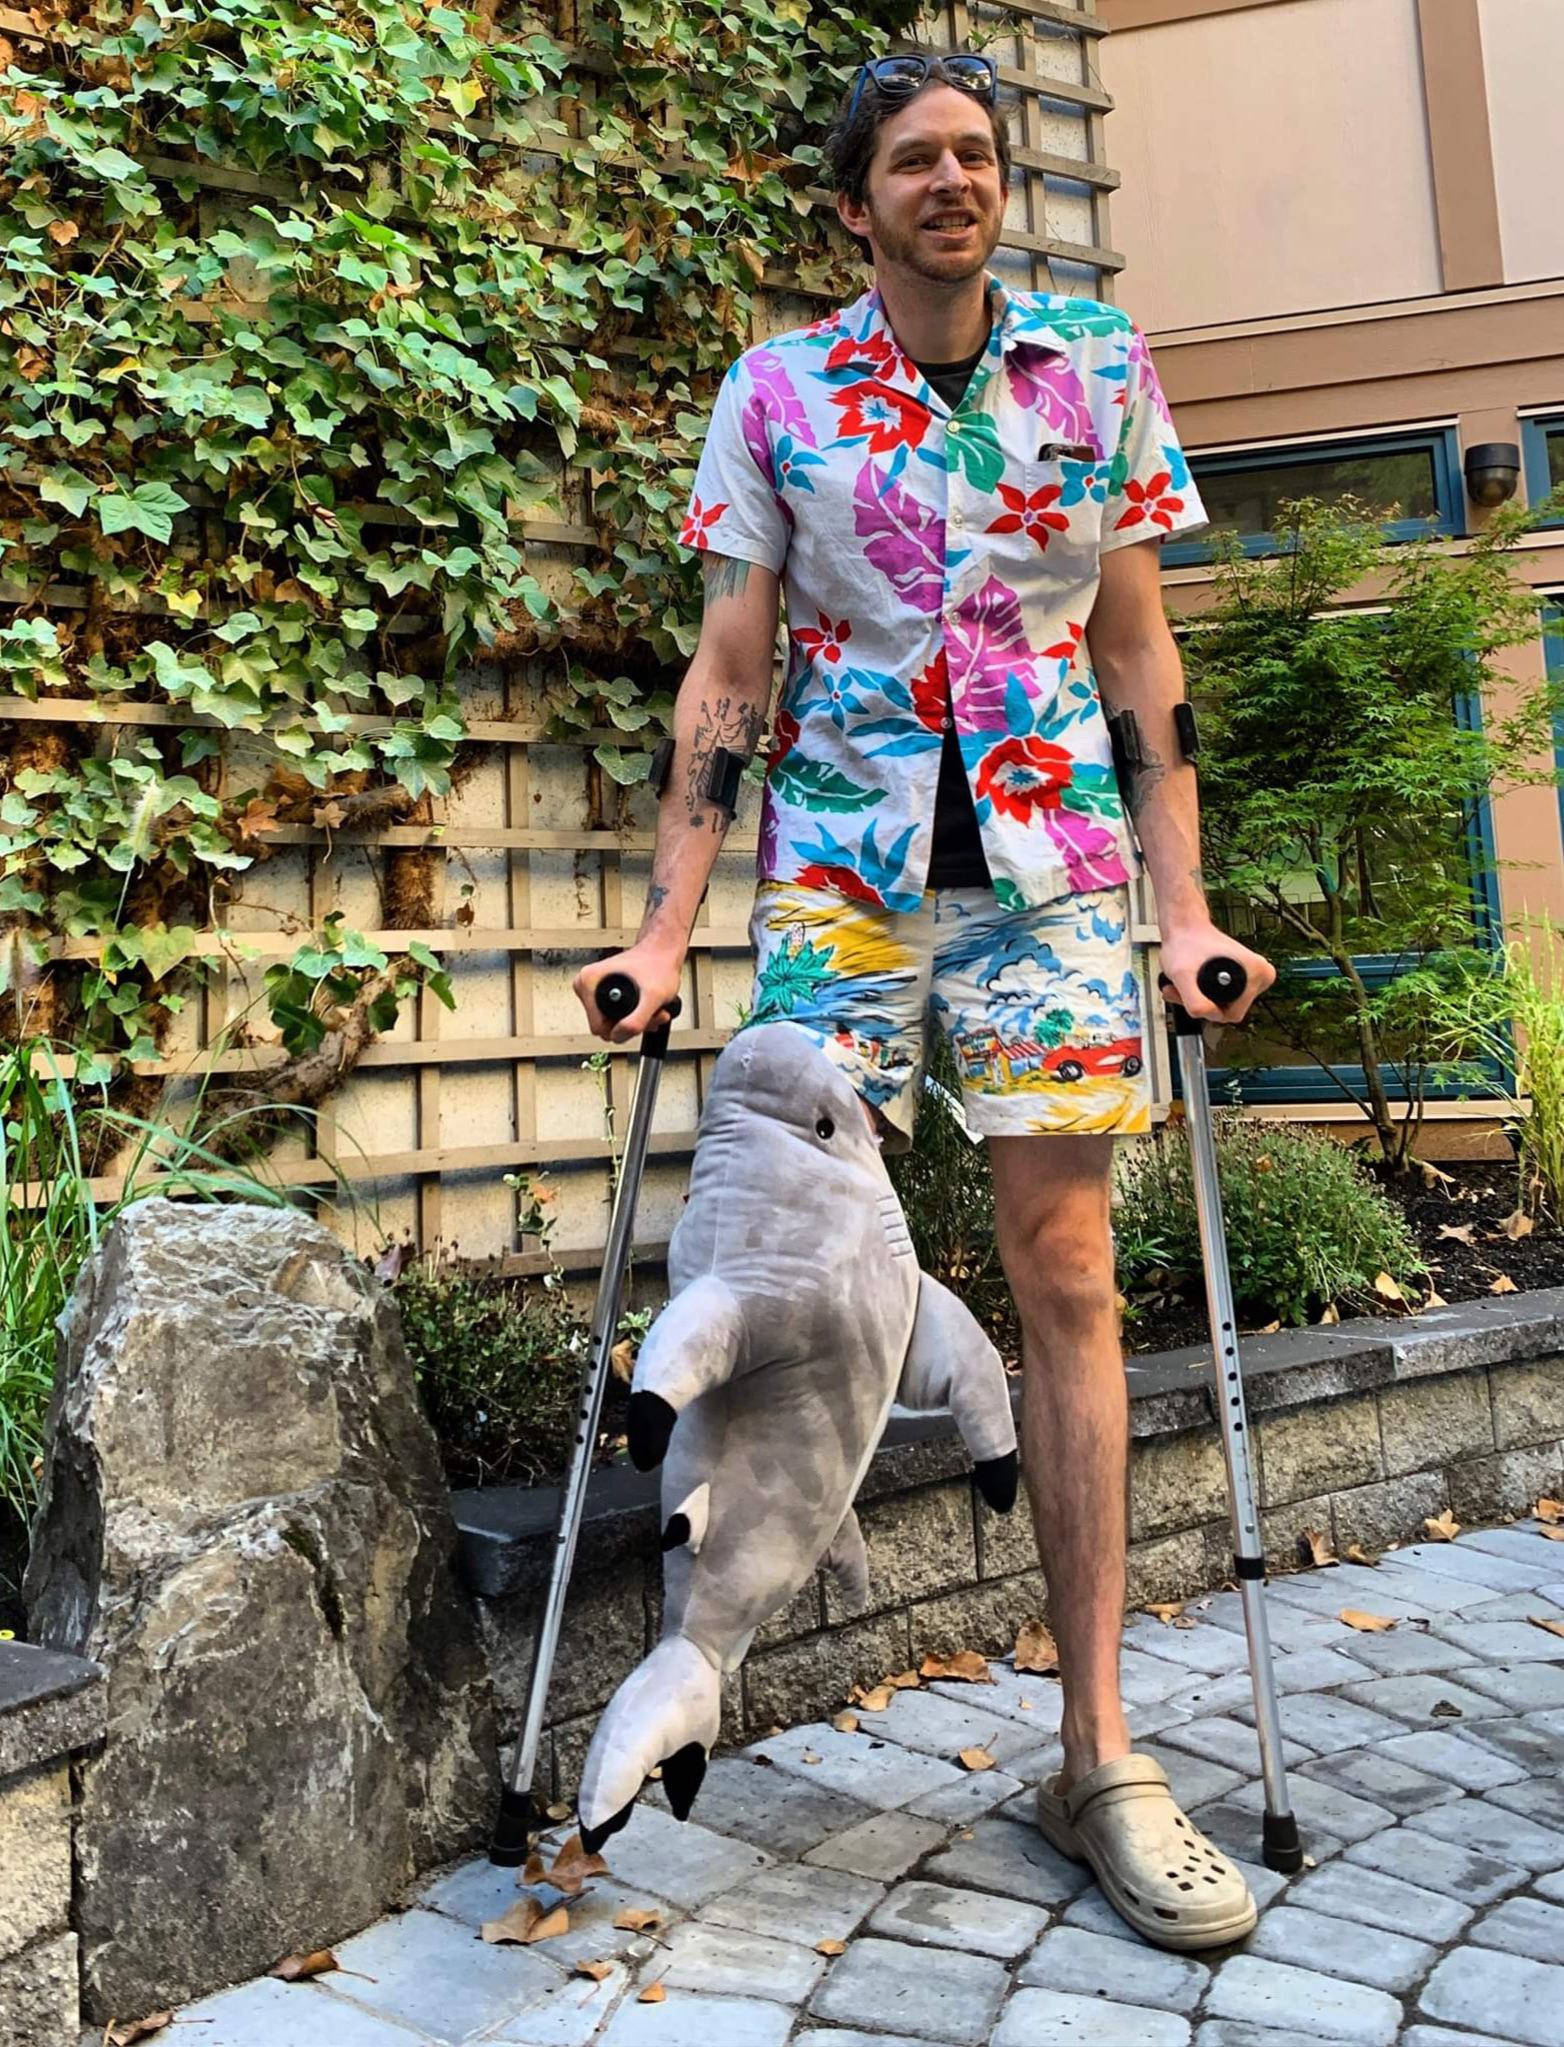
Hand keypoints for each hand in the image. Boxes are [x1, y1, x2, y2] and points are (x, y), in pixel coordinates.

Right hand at [574, 941, 683, 1042]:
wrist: (662, 951)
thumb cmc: (658, 964)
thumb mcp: (652, 997)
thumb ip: (636, 1021)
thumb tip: (617, 1036)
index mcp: (588, 982)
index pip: (598, 1027)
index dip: (622, 1028)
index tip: (640, 1014)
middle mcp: (586, 985)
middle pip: (605, 1027)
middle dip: (631, 1024)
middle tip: (650, 1012)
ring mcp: (594, 989)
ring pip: (612, 1023)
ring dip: (636, 1020)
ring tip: (652, 1007)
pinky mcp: (603, 992)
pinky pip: (616, 1016)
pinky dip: (634, 1015)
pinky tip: (647, 1006)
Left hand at [1158, 919, 1275, 1024]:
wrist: (1184, 926)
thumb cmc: (1185, 944)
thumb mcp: (1182, 975)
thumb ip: (1194, 1001)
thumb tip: (1214, 1016)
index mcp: (1259, 973)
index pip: (1232, 1014)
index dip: (1207, 1007)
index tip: (1192, 989)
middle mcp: (1262, 974)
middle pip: (1230, 1010)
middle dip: (1204, 1003)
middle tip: (1185, 985)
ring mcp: (1255, 975)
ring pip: (1226, 1005)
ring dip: (1202, 998)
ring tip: (1187, 981)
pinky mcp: (1246, 976)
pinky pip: (1226, 997)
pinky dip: (1205, 993)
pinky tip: (1191, 980)